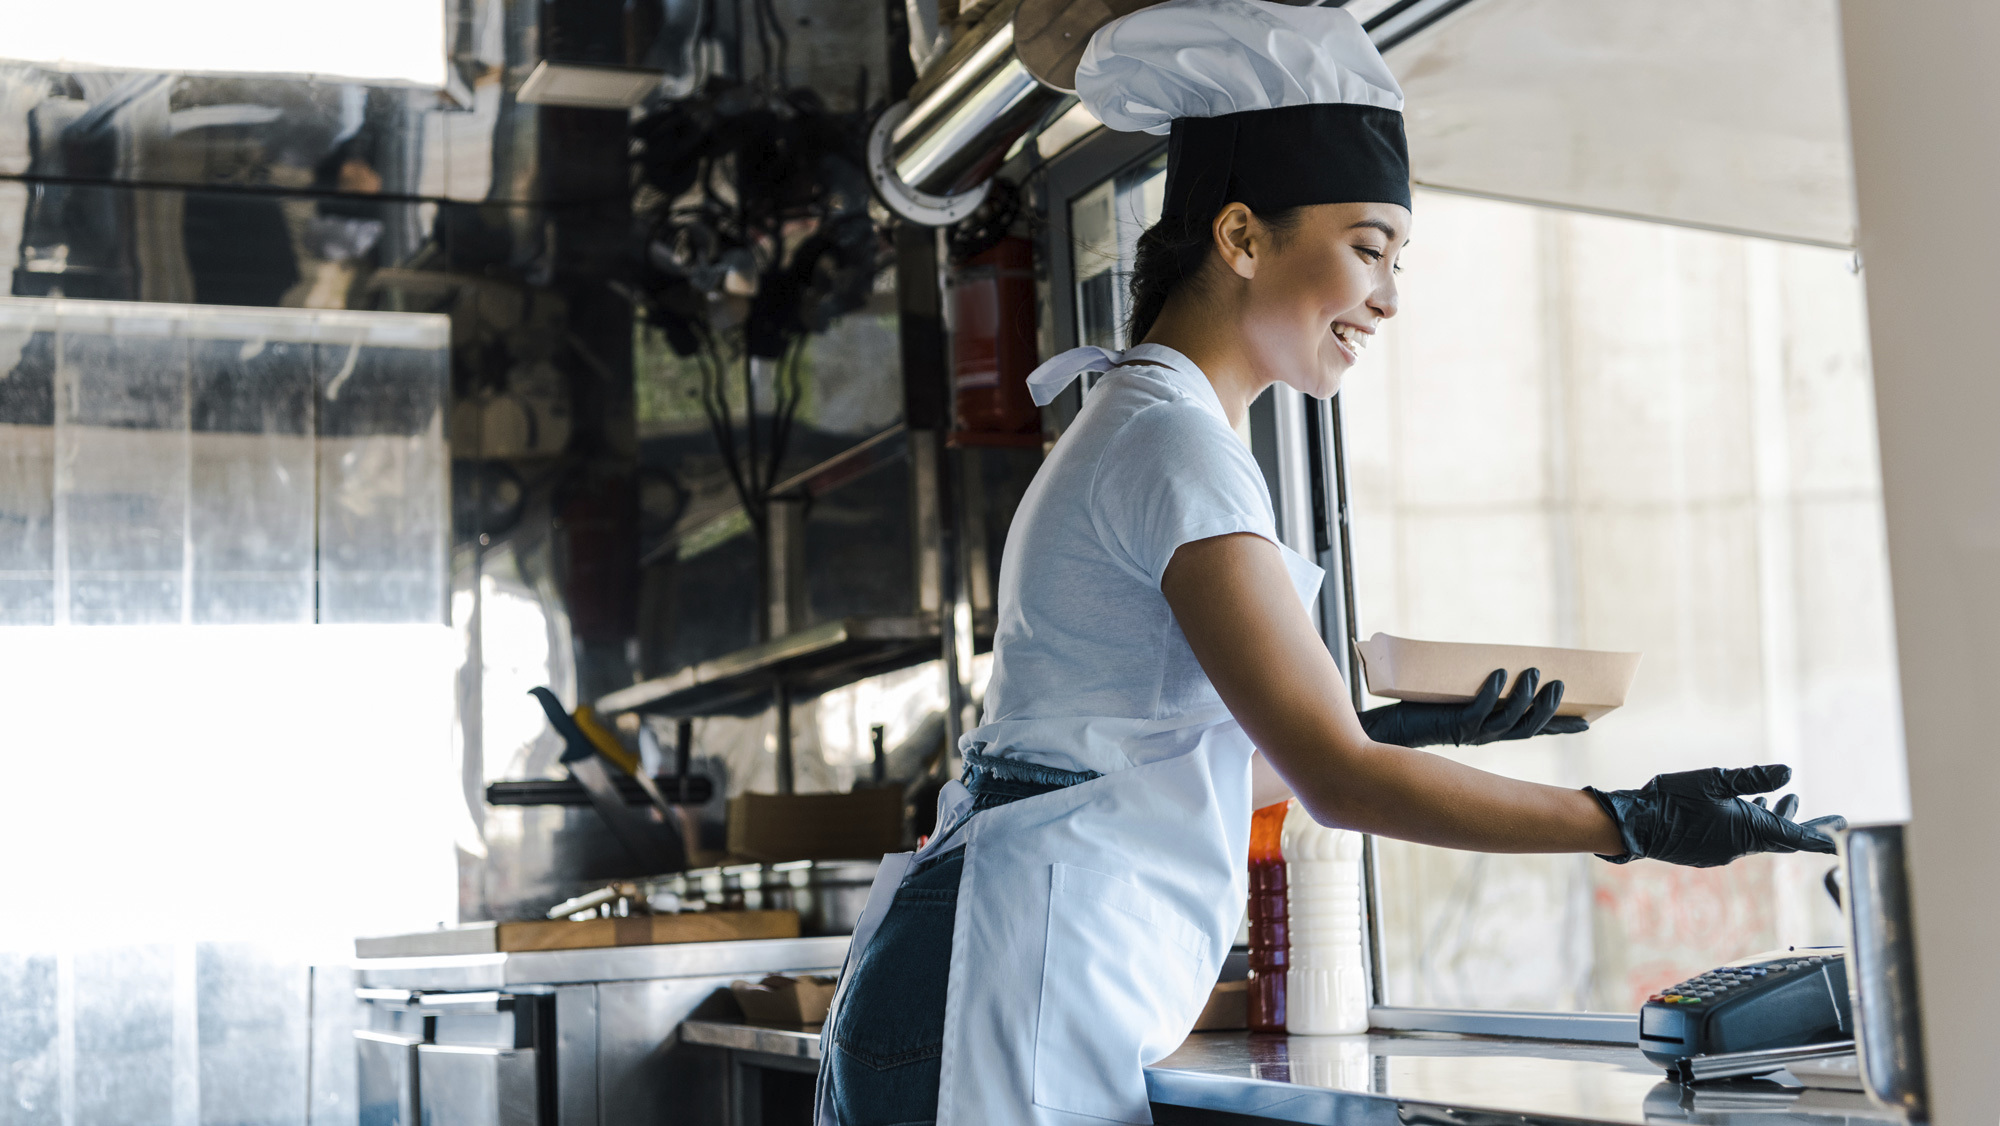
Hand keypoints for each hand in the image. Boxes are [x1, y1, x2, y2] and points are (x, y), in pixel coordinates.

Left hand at [1357, 668, 1588, 747]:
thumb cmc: (1424, 708)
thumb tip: (1499, 660)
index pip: (1535, 731)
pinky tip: (1499, 673)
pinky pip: (1479, 710)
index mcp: (1493, 730)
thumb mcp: (1460, 694)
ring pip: (1509, 721)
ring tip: (1534, 672)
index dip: (1561, 727)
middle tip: (1561, 684)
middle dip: (1549, 708)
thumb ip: (1479, 686)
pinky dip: (1492, 692)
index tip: (1589, 721)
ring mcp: (1471, 732)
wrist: (1391, 727)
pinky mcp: (1453, 724)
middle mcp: (1487, 735)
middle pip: (1529, 727)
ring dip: (1525, 696)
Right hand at [1584, 764, 1846, 866]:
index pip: (1796, 835)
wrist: (1635, 826)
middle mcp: (1739, 846)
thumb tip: (1789, 773)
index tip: (1844, 833)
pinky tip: (1746, 807)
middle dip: (1804, 824)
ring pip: (1759, 835)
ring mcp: (1722, 851)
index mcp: (1748, 830)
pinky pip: (1738, 837)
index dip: (1823, 834)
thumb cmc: (1672, 800)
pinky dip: (1750, 822)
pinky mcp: (1706, 850)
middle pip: (1782, 836)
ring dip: (1775, 817)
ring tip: (1790, 800)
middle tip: (1830, 819)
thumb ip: (1752, 778)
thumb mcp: (1714, 780)